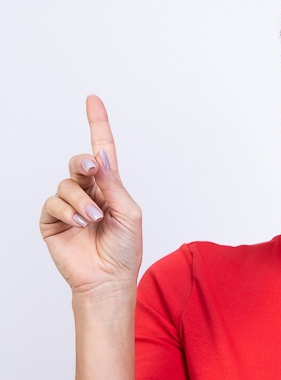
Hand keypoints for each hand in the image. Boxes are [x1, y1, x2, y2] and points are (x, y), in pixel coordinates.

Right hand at [40, 95, 141, 295]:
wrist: (108, 280)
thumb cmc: (124, 250)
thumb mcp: (128, 213)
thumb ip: (113, 183)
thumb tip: (99, 155)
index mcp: (109, 188)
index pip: (102, 151)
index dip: (97, 124)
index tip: (93, 99)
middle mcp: (88, 193)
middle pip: (79, 163)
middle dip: (83, 163)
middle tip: (91, 169)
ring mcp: (69, 207)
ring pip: (66, 184)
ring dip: (80, 200)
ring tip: (93, 220)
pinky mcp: (53, 221)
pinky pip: (53, 202)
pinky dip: (67, 211)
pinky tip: (80, 224)